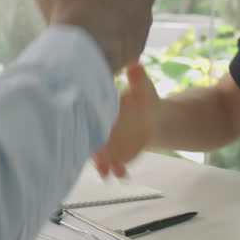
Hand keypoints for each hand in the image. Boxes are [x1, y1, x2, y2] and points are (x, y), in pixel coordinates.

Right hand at [93, 62, 159, 178]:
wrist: (153, 117)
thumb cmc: (143, 98)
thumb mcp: (142, 86)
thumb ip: (137, 77)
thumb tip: (136, 64)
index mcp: (103, 110)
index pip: (90, 116)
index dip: (87, 122)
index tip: (88, 128)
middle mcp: (101, 128)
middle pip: (92, 139)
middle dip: (92, 148)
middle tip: (94, 156)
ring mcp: (108, 144)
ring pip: (101, 156)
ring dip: (101, 164)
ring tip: (106, 173)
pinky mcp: (118, 155)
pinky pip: (115, 165)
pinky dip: (117, 170)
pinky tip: (122, 175)